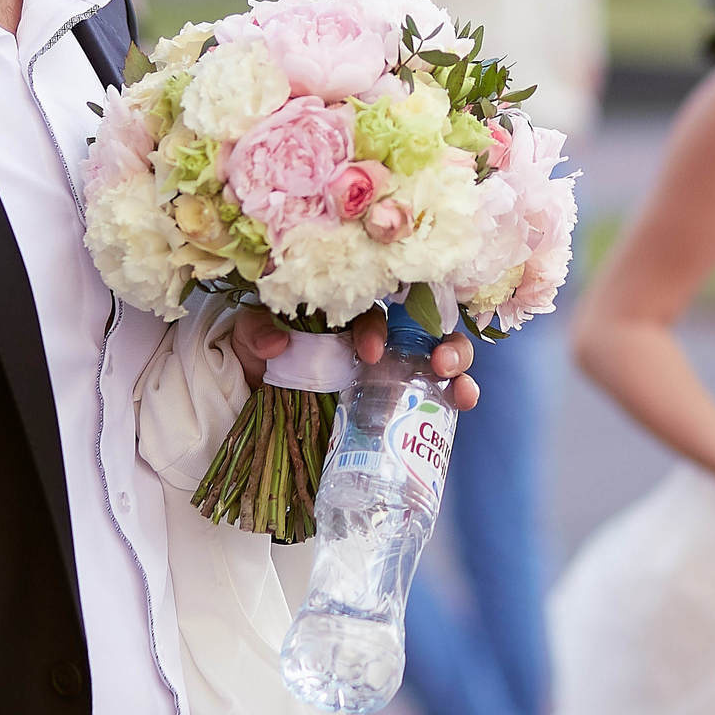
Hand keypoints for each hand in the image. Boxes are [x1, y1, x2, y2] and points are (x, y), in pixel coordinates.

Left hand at [232, 307, 481, 410]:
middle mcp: (383, 336)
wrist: (262, 396)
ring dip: (459, 365)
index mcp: (350, 315)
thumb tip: (274, 342)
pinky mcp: (403, 399)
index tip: (370, 353)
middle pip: (426, 328)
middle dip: (443, 341)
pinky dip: (458, 395)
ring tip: (460, 388)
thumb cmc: (264, 354)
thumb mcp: (253, 337)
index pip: (374, 313)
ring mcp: (397, 367)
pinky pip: (439, 392)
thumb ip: (258, 329)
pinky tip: (462, 402)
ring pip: (443, 355)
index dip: (378, 329)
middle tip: (440, 363)